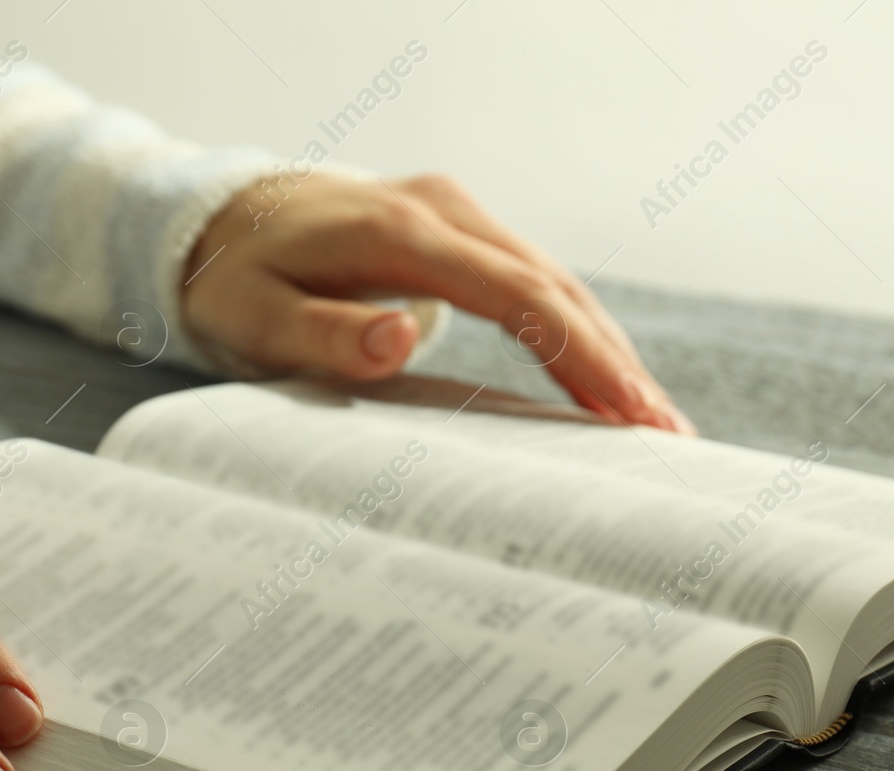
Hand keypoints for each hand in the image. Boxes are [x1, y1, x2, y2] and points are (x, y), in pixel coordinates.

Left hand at [180, 172, 693, 433]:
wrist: (225, 219)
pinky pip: (530, 283)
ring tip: (654, 420)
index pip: (519, 295)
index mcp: (401, 232)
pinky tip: (602, 377)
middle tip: (669, 436)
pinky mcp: (458, 232)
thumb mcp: (256, 314)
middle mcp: (444, 212)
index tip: (628, 410)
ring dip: (604, 348)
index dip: (580, 354)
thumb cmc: (238, 278)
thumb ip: (325, 333)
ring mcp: (456, 216)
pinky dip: (572, 331)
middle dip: (615, 361)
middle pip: (554, 287)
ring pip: (553, 283)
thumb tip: (401, 342)